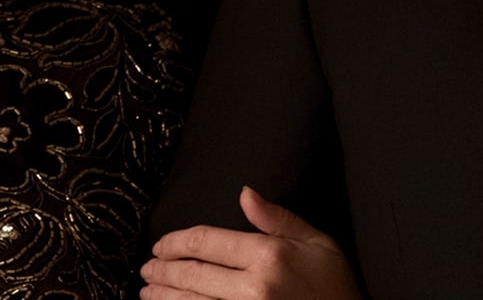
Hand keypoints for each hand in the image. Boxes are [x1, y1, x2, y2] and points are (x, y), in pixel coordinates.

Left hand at [141, 186, 362, 299]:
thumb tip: (245, 193)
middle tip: (147, 266)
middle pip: (192, 274)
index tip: (161, 244)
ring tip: (147, 289)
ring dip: (163, 295)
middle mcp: (252, 287)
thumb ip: (277, 218)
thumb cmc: (335, 285)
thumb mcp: (316, 242)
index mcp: (268, 255)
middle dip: (163, 268)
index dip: (176, 242)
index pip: (207, 242)